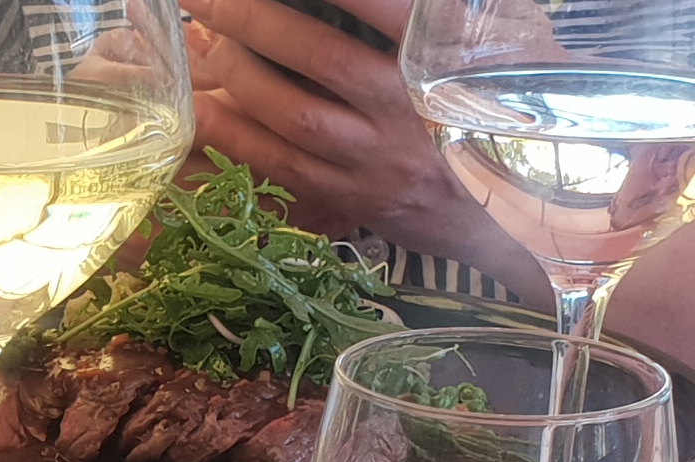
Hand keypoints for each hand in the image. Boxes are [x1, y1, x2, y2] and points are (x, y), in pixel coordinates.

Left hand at [184, 0, 541, 292]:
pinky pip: (278, 164)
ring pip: (294, 114)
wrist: (492, 207)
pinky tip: (202, 105)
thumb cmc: (481, 109)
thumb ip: (417, 15)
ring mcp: (372, 160)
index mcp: (440, 63)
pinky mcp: (343, 196)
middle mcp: (405, 111)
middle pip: (322, 58)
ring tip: (207, 40)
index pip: (384, 9)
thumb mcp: (475, 47)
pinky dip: (233, 134)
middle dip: (257, 20)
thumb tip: (371, 1)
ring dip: (239, 73)